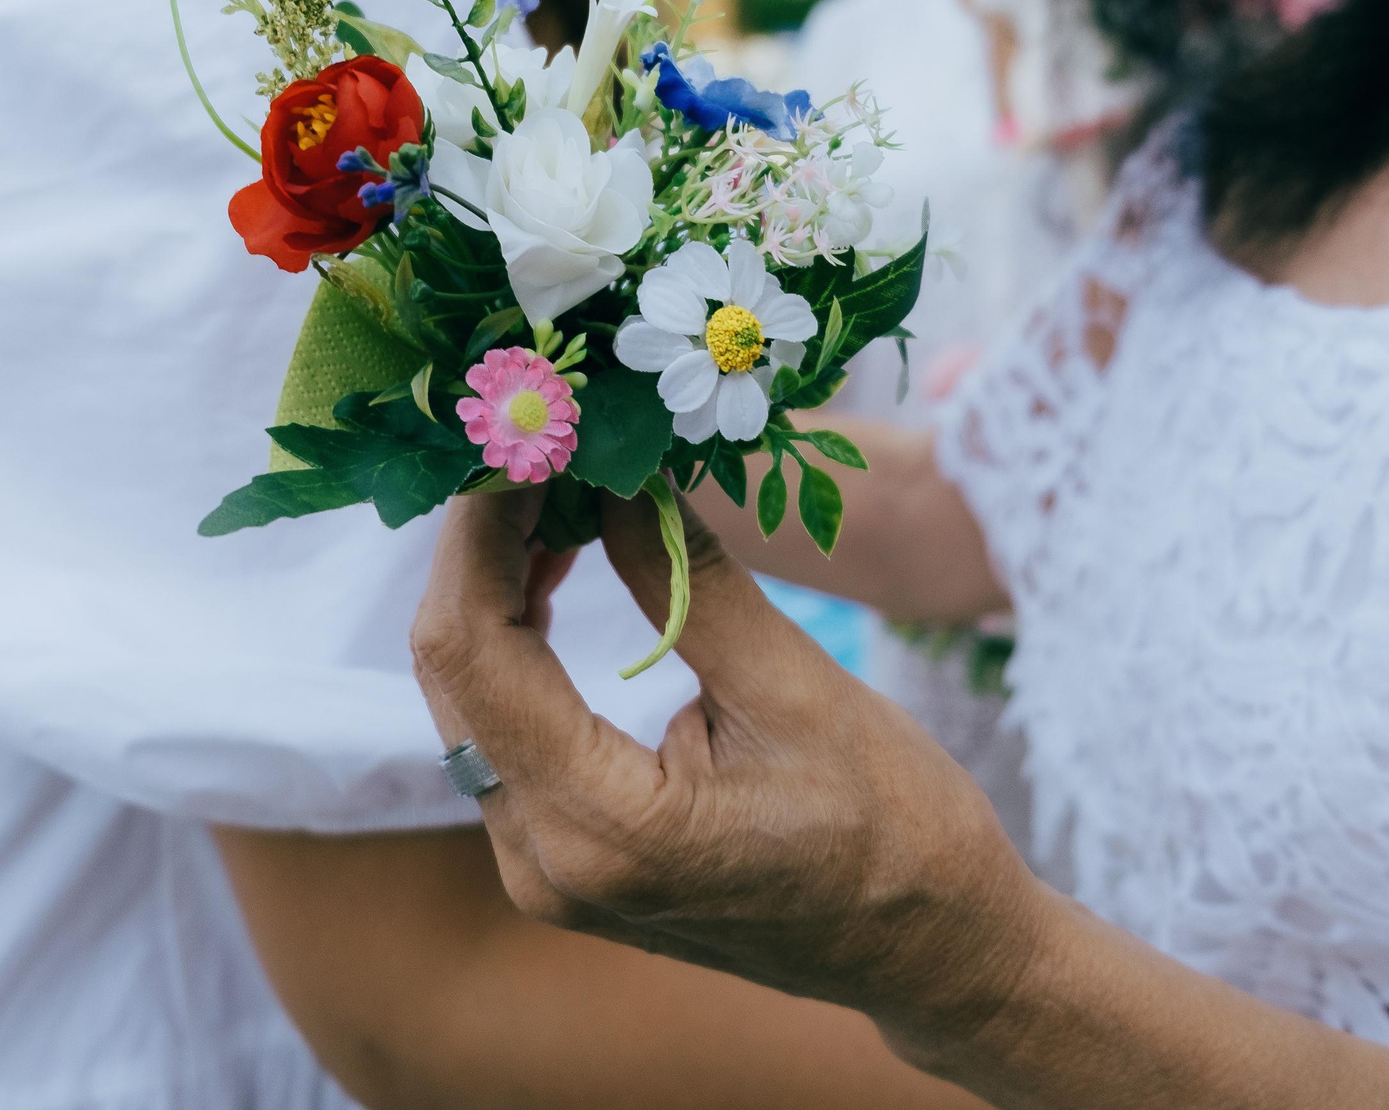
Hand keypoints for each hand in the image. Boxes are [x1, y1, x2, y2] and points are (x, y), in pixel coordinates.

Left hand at [410, 484, 1048, 1072]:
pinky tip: (556, 569)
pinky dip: (518, 641)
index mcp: (602, 828)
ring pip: (468, 698)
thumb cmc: (895, 830)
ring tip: (552, 490)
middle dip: (480, 546)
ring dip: (495, 587)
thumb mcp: (795, 687)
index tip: (517, 433)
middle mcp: (544, 863)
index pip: (476, 649)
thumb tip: (610, 473)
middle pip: (453, 672)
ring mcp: (546, 872)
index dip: (479, 529)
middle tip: (535, 441)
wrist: (935, 955)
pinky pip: (503, 730)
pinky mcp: (564, 861)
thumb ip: (683, 578)